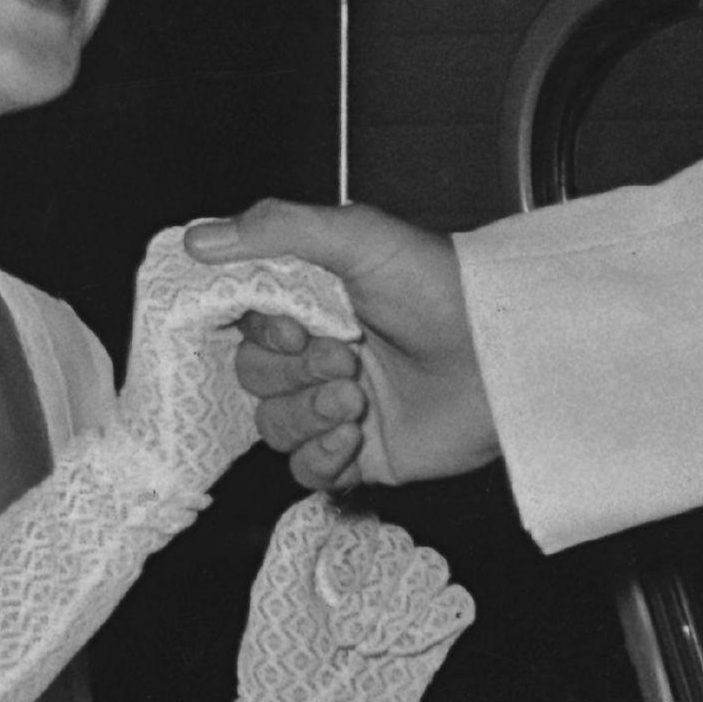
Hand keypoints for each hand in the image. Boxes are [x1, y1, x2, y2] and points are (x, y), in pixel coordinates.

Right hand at [186, 199, 492, 491]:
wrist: (504, 356)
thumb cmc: (445, 288)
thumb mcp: (359, 237)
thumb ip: (276, 229)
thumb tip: (198, 240)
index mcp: (316, 303)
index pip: (246, 325)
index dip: (260, 333)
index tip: (296, 326)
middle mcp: (323, 353)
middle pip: (254, 378)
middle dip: (293, 373)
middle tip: (346, 358)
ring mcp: (340, 406)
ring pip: (274, 427)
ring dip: (307, 414)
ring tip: (357, 398)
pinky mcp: (363, 455)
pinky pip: (306, 472)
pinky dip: (319, 458)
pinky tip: (352, 436)